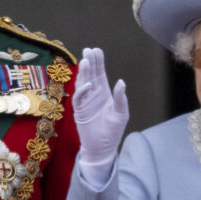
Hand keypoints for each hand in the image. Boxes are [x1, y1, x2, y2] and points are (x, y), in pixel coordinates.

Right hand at [73, 48, 128, 185]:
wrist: (103, 148)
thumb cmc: (113, 131)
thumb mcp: (121, 114)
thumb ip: (121, 98)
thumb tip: (121, 81)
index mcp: (104, 92)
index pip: (100, 73)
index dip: (98, 62)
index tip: (97, 50)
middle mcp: (93, 94)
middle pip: (90, 75)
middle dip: (89, 62)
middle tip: (88, 50)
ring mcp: (85, 102)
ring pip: (82, 83)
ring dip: (84, 73)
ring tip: (86, 61)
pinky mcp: (79, 111)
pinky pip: (79, 98)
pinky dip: (82, 91)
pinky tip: (88, 84)